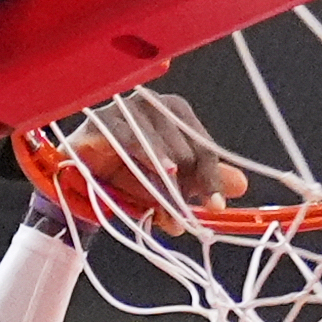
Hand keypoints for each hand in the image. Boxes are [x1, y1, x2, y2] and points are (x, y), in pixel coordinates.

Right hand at [60, 88, 246, 225]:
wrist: (80, 183)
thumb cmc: (125, 176)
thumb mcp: (168, 183)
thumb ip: (202, 181)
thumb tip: (241, 185)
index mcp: (175, 114)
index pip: (203, 147)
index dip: (212, 178)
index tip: (217, 206)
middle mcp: (153, 104)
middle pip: (184, 148)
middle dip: (185, 187)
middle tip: (182, 216)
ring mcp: (126, 108)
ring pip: (160, 146)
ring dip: (167, 182)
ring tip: (169, 208)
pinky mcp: (101, 120)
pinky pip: (129, 138)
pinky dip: (146, 158)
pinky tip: (160, 173)